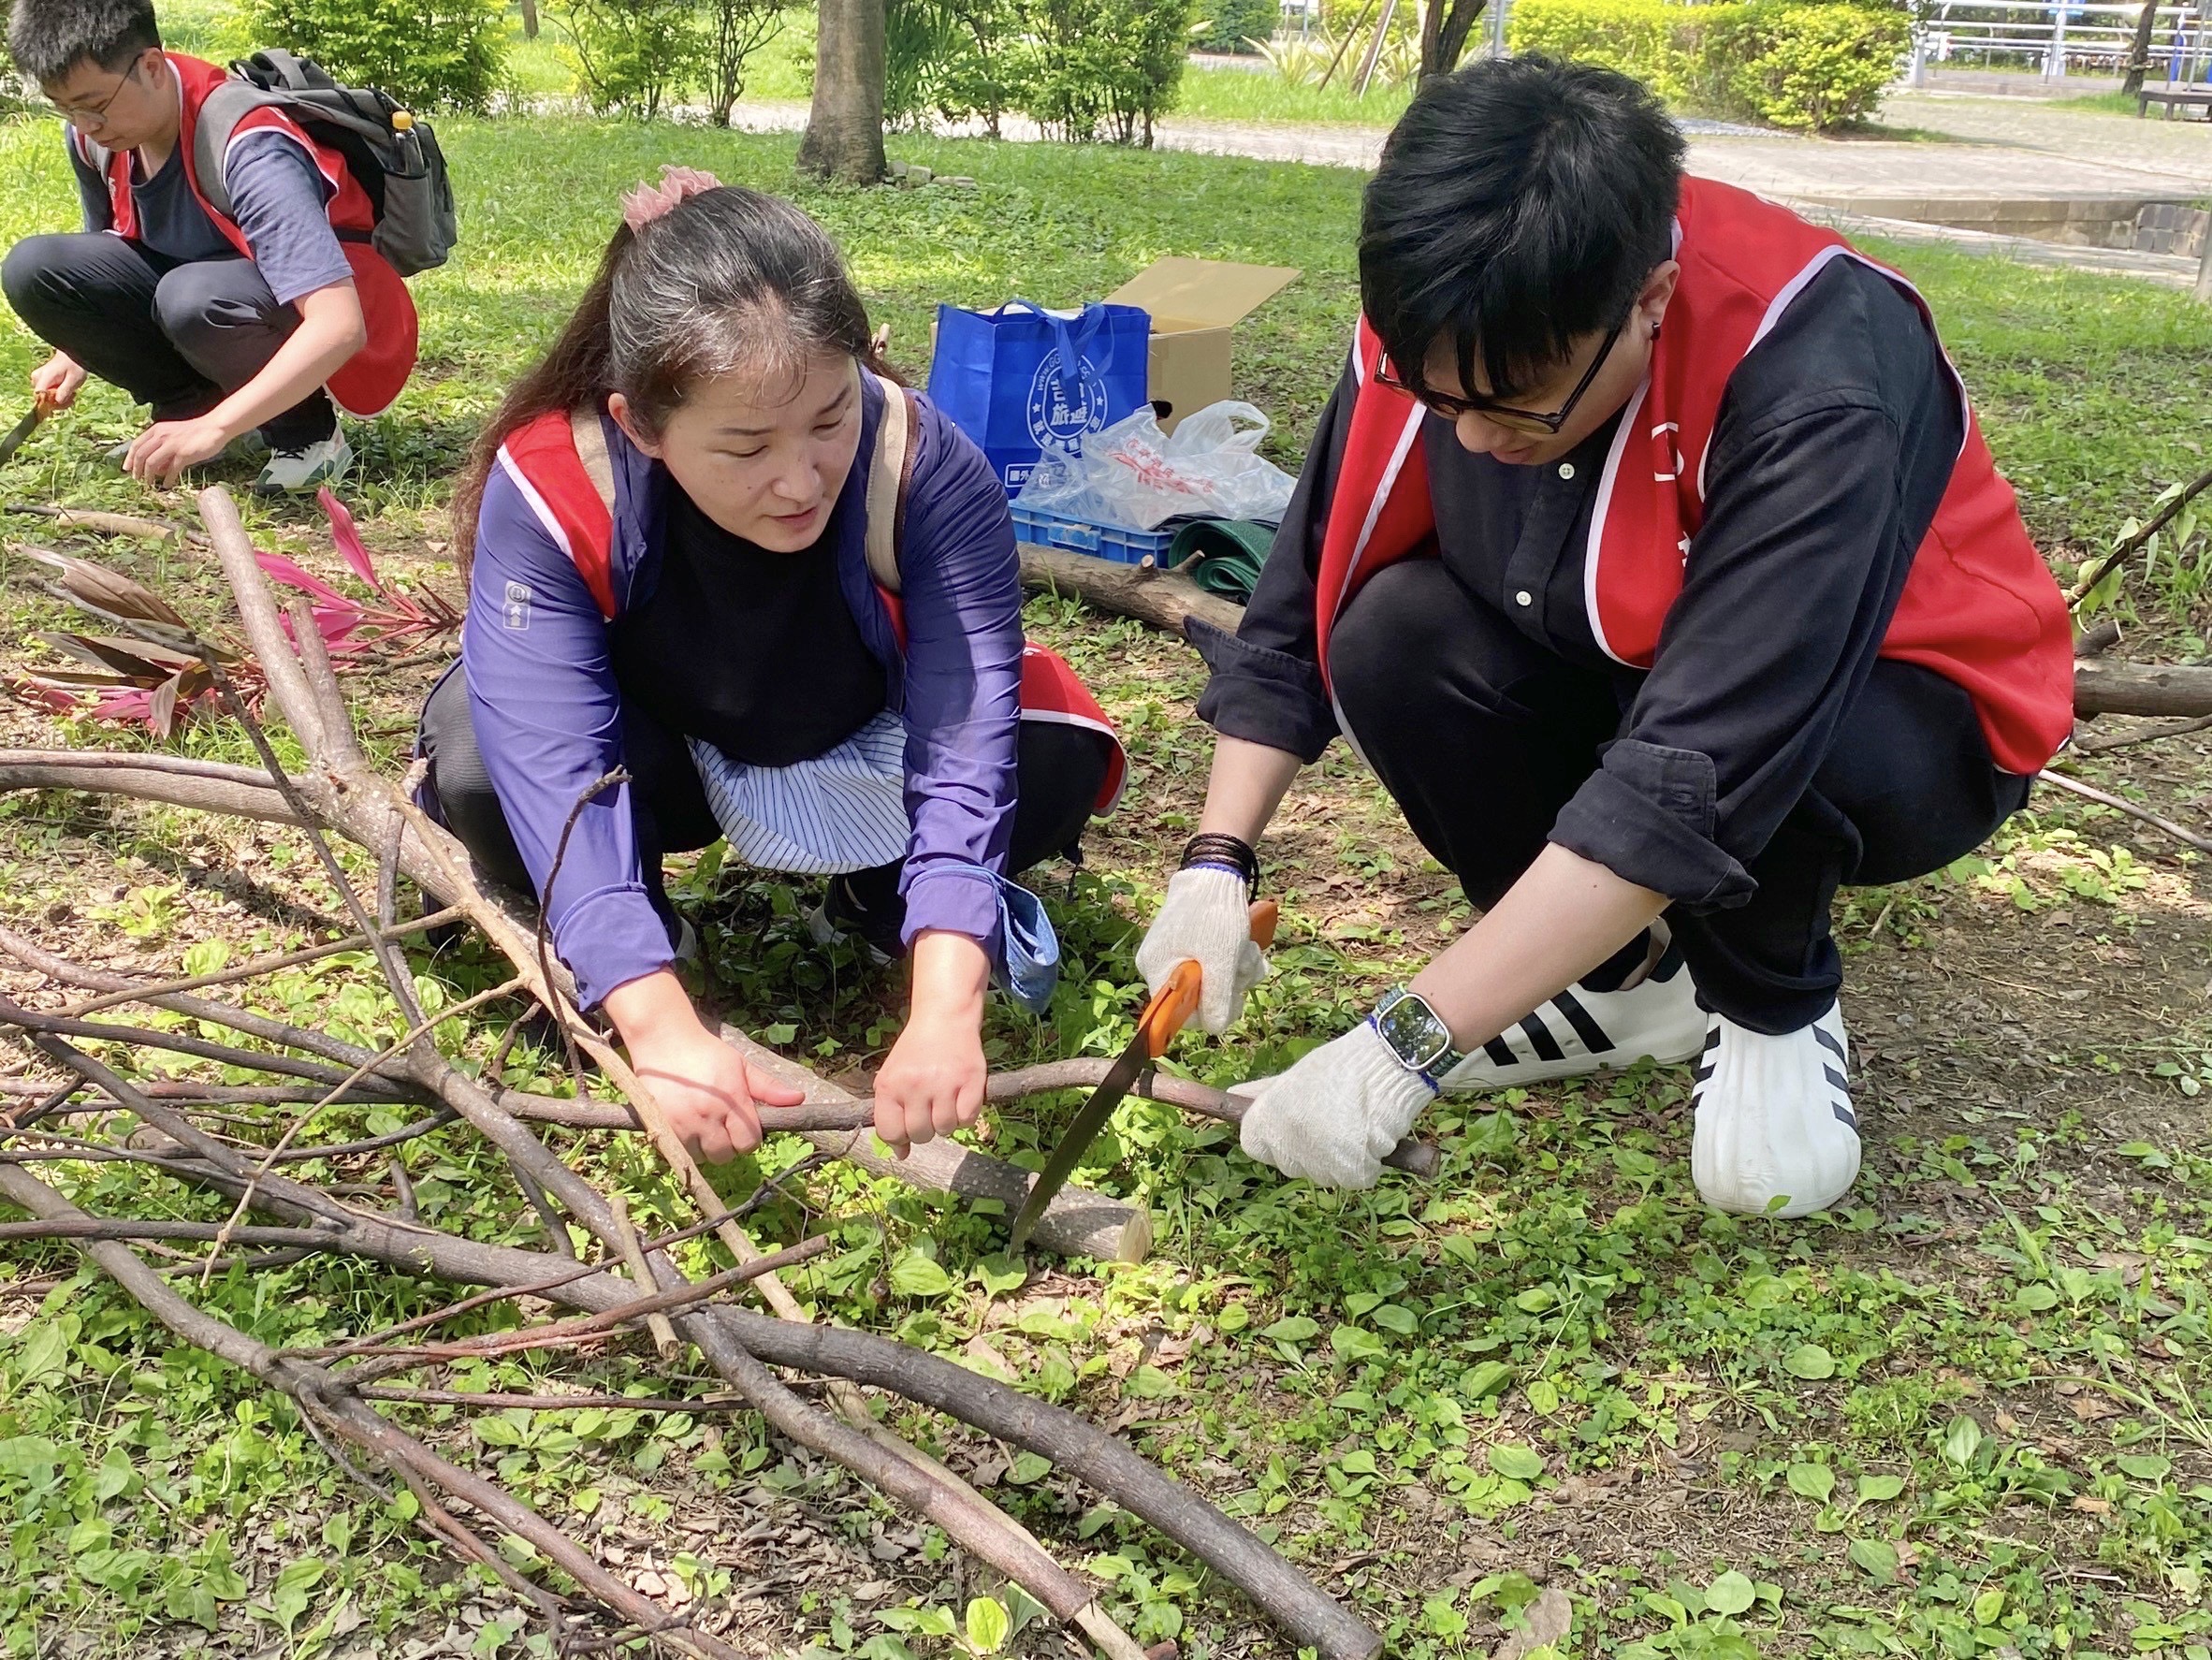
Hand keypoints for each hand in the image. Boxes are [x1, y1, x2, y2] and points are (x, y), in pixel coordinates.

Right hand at [30, 353, 84, 412]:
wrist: (71, 357)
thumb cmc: (74, 366)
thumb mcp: (74, 379)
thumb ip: (65, 390)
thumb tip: (57, 401)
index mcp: (44, 377)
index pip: (39, 396)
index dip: (51, 403)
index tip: (65, 401)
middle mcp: (36, 379)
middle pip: (42, 399)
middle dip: (58, 403)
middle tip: (72, 397)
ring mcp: (37, 381)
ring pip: (45, 399)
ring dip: (59, 400)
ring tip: (71, 394)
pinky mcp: (40, 383)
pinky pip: (47, 396)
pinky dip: (57, 397)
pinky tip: (67, 393)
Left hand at [124, 413, 234, 485]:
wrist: (214, 427)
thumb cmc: (195, 432)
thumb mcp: (173, 435)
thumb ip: (163, 447)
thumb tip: (156, 467)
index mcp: (157, 430)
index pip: (136, 444)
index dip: (130, 458)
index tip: (127, 468)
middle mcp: (161, 436)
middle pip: (141, 454)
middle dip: (137, 469)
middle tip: (137, 479)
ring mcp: (172, 445)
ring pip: (152, 462)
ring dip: (148, 475)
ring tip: (149, 483)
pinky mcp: (183, 454)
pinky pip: (171, 469)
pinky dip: (167, 479)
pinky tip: (167, 485)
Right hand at [628, 1019, 805, 1163]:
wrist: (663, 1041)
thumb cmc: (707, 1053)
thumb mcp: (741, 1066)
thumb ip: (768, 1087)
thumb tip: (798, 1099)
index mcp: (732, 1099)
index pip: (749, 1142)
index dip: (748, 1138)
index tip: (741, 1126)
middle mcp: (707, 1115)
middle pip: (725, 1155)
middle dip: (727, 1145)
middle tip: (721, 1125)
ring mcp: (681, 1123)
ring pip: (701, 1157)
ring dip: (703, 1147)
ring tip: (701, 1124)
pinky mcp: (660, 1127)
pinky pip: (678, 1152)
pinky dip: (684, 1145)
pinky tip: (685, 1126)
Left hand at [872, 1007, 985, 1153]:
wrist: (943, 1019)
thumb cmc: (915, 1053)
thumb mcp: (892, 1077)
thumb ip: (890, 1115)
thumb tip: (901, 1155)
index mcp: (890, 1085)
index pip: (891, 1133)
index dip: (899, 1139)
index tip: (907, 1129)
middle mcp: (915, 1085)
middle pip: (920, 1135)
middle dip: (925, 1129)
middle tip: (929, 1110)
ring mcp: (945, 1083)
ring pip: (945, 1130)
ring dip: (946, 1122)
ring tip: (945, 1102)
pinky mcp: (972, 1081)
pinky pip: (968, 1119)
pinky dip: (965, 1115)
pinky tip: (961, 1099)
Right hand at [1137, 866, 1268, 1033]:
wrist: (1215, 872)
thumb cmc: (1213, 916)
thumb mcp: (1221, 961)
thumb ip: (1217, 999)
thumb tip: (1215, 1029)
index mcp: (1157, 971)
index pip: (1179, 1014)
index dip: (1209, 1011)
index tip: (1233, 998)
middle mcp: (1159, 964)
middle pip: (1199, 996)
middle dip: (1230, 985)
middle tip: (1246, 966)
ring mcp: (1175, 952)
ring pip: (1212, 979)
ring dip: (1238, 969)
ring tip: (1249, 949)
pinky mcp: (1191, 941)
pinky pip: (1214, 962)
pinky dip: (1234, 957)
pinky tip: (1246, 944)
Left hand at [1235, 1019, 1434, 1188]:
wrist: (1386, 1065)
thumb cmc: (1341, 1066)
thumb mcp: (1295, 1076)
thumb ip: (1263, 1093)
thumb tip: (1233, 1094)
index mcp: (1266, 1120)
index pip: (1254, 1146)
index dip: (1276, 1138)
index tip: (1297, 1124)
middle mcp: (1286, 1144)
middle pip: (1291, 1164)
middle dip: (1311, 1150)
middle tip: (1335, 1119)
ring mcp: (1317, 1162)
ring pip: (1325, 1173)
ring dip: (1341, 1158)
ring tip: (1357, 1122)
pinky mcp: (1350, 1174)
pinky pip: (1356, 1178)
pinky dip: (1367, 1164)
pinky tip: (1373, 1135)